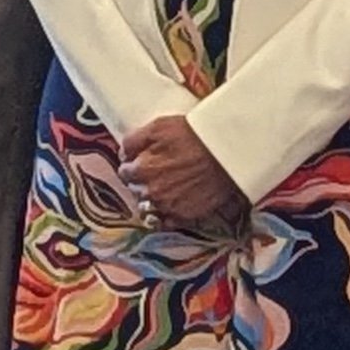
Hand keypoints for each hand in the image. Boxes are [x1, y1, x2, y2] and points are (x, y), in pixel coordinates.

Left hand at [116, 113, 246, 236]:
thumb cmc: (194, 135)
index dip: (133, 164)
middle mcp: (149, 192)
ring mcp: (166, 206)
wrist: (227, 151)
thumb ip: (133, 140)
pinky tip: (172, 204)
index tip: (143, 160)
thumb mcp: (158, 126)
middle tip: (158, 171)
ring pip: (148, 207)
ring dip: (153, 198)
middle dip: (142, 181)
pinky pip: (165, 222)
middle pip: (136, 190)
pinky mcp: (184, 216)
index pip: (124, 172)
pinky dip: (165, 215)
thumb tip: (122, 154)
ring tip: (166, 187)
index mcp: (140, 170)